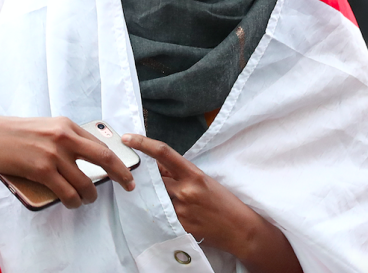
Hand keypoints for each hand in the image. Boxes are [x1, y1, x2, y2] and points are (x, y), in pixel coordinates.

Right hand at [0, 115, 135, 208]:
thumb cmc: (15, 133)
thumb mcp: (46, 127)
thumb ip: (66, 138)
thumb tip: (86, 157)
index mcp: (67, 125)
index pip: (101, 144)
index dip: (116, 160)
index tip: (125, 170)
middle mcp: (64, 137)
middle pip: (104, 158)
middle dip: (121, 174)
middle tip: (128, 185)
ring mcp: (54, 154)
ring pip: (85, 182)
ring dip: (90, 196)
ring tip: (87, 200)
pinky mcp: (42, 170)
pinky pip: (67, 192)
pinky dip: (73, 201)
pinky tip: (72, 203)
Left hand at [123, 134, 301, 272]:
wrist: (240, 229)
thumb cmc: (223, 201)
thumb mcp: (204, 179)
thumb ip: (180, 172)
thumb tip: (156, 165)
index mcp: (193, 174)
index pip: (163, 153)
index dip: (142, 143)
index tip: (127, 138)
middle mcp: (185, 190)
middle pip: (153, 176)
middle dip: (149, 176)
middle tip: (148, 177)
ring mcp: (180, 209)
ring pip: (154, 195)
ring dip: (155, 194)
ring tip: (174, 199)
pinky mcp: (178, 225)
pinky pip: (161, 213)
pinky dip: (162, 209)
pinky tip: (174, 212)